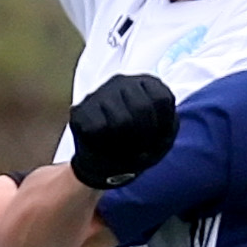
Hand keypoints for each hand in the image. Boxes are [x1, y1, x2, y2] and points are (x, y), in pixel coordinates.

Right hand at [69, 74, 177, 188]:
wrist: (105, 164)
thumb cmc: (139, 147)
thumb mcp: (163, 136)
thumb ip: (165, 122)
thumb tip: (145, 123)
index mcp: (146, 84)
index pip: (162, 99)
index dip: (164, 125)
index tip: (157, 137)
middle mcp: (122, 82)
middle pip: (142, 108)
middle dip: (144, 137)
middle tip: (139, 149)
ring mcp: (99, 93)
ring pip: (121, 120)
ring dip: (126, 144)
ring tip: (123, 148)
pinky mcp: (81, 110)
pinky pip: (99, 129)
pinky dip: (106, 145)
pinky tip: (105, 145)